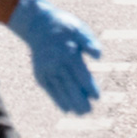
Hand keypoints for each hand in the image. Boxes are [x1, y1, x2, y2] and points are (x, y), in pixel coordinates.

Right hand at [5, 0, 101, 114]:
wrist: (37, 24)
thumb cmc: (63, 26)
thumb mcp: (79, 28)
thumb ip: (89, 42)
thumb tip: (99, 56)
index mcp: (68, 53)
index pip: (81, 75)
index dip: (89, 87)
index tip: (97, 97)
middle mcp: (56, 63)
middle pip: (70, 86)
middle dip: (80, 100)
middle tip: (88, 111)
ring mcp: (46, 69)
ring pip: (59, 90)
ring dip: (69, 103)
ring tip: (80, 113)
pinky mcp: (39, 73)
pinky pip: (49, 89)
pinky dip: (57, 99)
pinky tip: (65, 109)